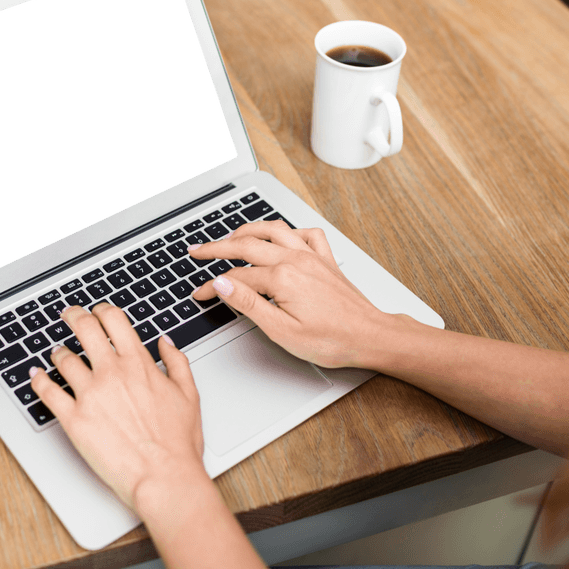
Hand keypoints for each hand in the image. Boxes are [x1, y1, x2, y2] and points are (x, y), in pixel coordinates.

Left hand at [28, 303, 206, 510]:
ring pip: (63, 359)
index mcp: (139, 363)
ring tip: (57, 352)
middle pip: (84, 328)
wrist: (164, 476)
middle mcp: (111, 373)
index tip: (97, 312)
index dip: (102, 310)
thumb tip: (165, 342)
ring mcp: (90, 395)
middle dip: (73, 316)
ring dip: (58, 351)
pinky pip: (47, 392)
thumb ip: (176, 362)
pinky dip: (38, 380)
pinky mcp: (74, 419)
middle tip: (69, 314)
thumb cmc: (177, 443)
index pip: (114, 320)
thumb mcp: (189, 394)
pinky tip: (36, 376)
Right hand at [190, 220, 389, 367]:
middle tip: (197, 249)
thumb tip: (223, 285)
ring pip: (274, 230)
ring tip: (230, 235)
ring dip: (249, 229)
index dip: (213, 287)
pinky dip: (289, 231)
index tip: (200, 294)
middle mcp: (296, 259)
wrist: (370, 336)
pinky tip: (281, 237)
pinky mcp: (325, 260)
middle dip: (218, 246)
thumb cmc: (331, 339)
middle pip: (247, 245)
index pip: (236, 278)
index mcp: (282, 277)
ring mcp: (312, 256)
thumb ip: (249, 303)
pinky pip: (305, 234)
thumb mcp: (281, 330)